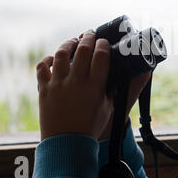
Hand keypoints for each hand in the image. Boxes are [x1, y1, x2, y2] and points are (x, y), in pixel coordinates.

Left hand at [36, 30, 150, 140]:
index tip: (104, 42)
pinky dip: (48, 59)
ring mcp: (58, 84)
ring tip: (73, 42)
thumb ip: (117, 89)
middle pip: (83, 50)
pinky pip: (42, 67)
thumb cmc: (91, 126)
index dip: (103, 44)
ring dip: (68, 44)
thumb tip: (134, 74)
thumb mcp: (110, 107)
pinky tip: (54, 58)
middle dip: (88, 37)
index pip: (101, 56)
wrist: (66, 143)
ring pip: (61, 54)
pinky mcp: (44, 89)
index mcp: (95, 87)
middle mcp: (76, 82)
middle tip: (90, 34)